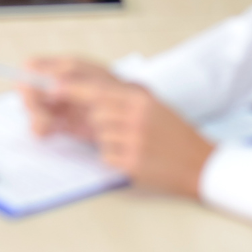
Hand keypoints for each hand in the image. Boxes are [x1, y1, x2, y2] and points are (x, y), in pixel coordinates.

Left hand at [24, 69, 214, 194]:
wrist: (200, 162)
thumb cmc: (175, 134)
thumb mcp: (153, 106)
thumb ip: (123, 100)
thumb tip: (90, 98)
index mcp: (140, 99)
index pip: (98, 90)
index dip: (73, 89)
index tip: (52, 88)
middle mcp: (136, 116)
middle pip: (96, 114)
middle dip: (95, 121)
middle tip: (105, 125)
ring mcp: (134, 140)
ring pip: (100, 136)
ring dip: (108, 141)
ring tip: (132, 143)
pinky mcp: (133, 163)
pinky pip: (107, 157)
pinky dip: (114, 158)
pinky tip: (134, 156)